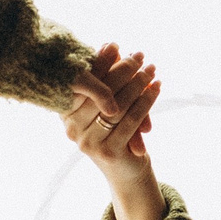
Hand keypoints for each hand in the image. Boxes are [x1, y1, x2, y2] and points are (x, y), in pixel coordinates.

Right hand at [66, 43, 165, 219]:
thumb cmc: (116, 132)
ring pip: (117, 104)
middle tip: (140, 55)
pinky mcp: (108, 151)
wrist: (126, 174)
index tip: (115, 45)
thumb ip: (105, 81)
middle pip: (100, 92)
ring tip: (151, 68)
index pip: (82, 83)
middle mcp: (71, 129)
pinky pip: (131, 119)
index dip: (99, 62)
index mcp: (64, 115)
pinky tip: (156, 87)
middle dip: (122, 70)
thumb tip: (111, 46)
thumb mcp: (107, 105)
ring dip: (137, 83)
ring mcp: (87, 142)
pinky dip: (146, 100)